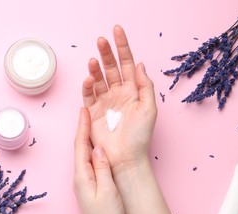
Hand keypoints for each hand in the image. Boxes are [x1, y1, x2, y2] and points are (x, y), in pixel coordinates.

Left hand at [74, 107, 124, 213]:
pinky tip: (96, 148)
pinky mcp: (90, 186)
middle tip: (87, 111)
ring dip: (87, 138)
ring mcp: (84, 182)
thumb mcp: (108, 191)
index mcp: (83, 176)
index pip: (80, 146)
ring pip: (84, 154)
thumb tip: (98, 148)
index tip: (83, 110)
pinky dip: (91, 150)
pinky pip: (89, 162)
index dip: (82, 127)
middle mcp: (80, 177)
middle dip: (82, 129)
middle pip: (80, 147)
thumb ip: (102, 168)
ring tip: (91, 124)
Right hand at [82, 25, 156, 171]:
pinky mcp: (94, 112)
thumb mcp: (149, 109)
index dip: (122, 47)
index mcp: (133, 91)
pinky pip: (88, 95)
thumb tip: (139, 64)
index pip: (127, 63)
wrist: (126, 158)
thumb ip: (144, 86)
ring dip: (95, 68)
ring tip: (92, 61)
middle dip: (106, 53)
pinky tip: (89, 79)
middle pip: (111, 67)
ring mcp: (105, 102)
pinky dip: (87, 86)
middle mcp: (118, 93)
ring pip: (98, 79)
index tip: (117, 31)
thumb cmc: (140, 136)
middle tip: (101, 41)